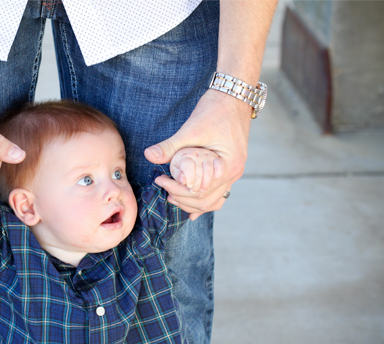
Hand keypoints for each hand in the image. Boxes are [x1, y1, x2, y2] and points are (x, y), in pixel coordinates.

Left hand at [145, 89, 250, 219]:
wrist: (234, 96)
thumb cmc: (215, 110)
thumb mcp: (191, 129)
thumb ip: (171, 146)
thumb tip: (149, 155)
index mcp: (227, 166)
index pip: (200, 191)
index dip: (177, 190)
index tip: (160, 181)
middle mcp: (234, 173)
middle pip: (206, 200)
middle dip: (183, 199)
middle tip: (164, 191)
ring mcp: (234, 172)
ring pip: (214, 200)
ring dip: (193, 202)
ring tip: (173, 197)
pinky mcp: (229, 168)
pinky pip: (218, 192)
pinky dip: (204, 199)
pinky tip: (192, 207)